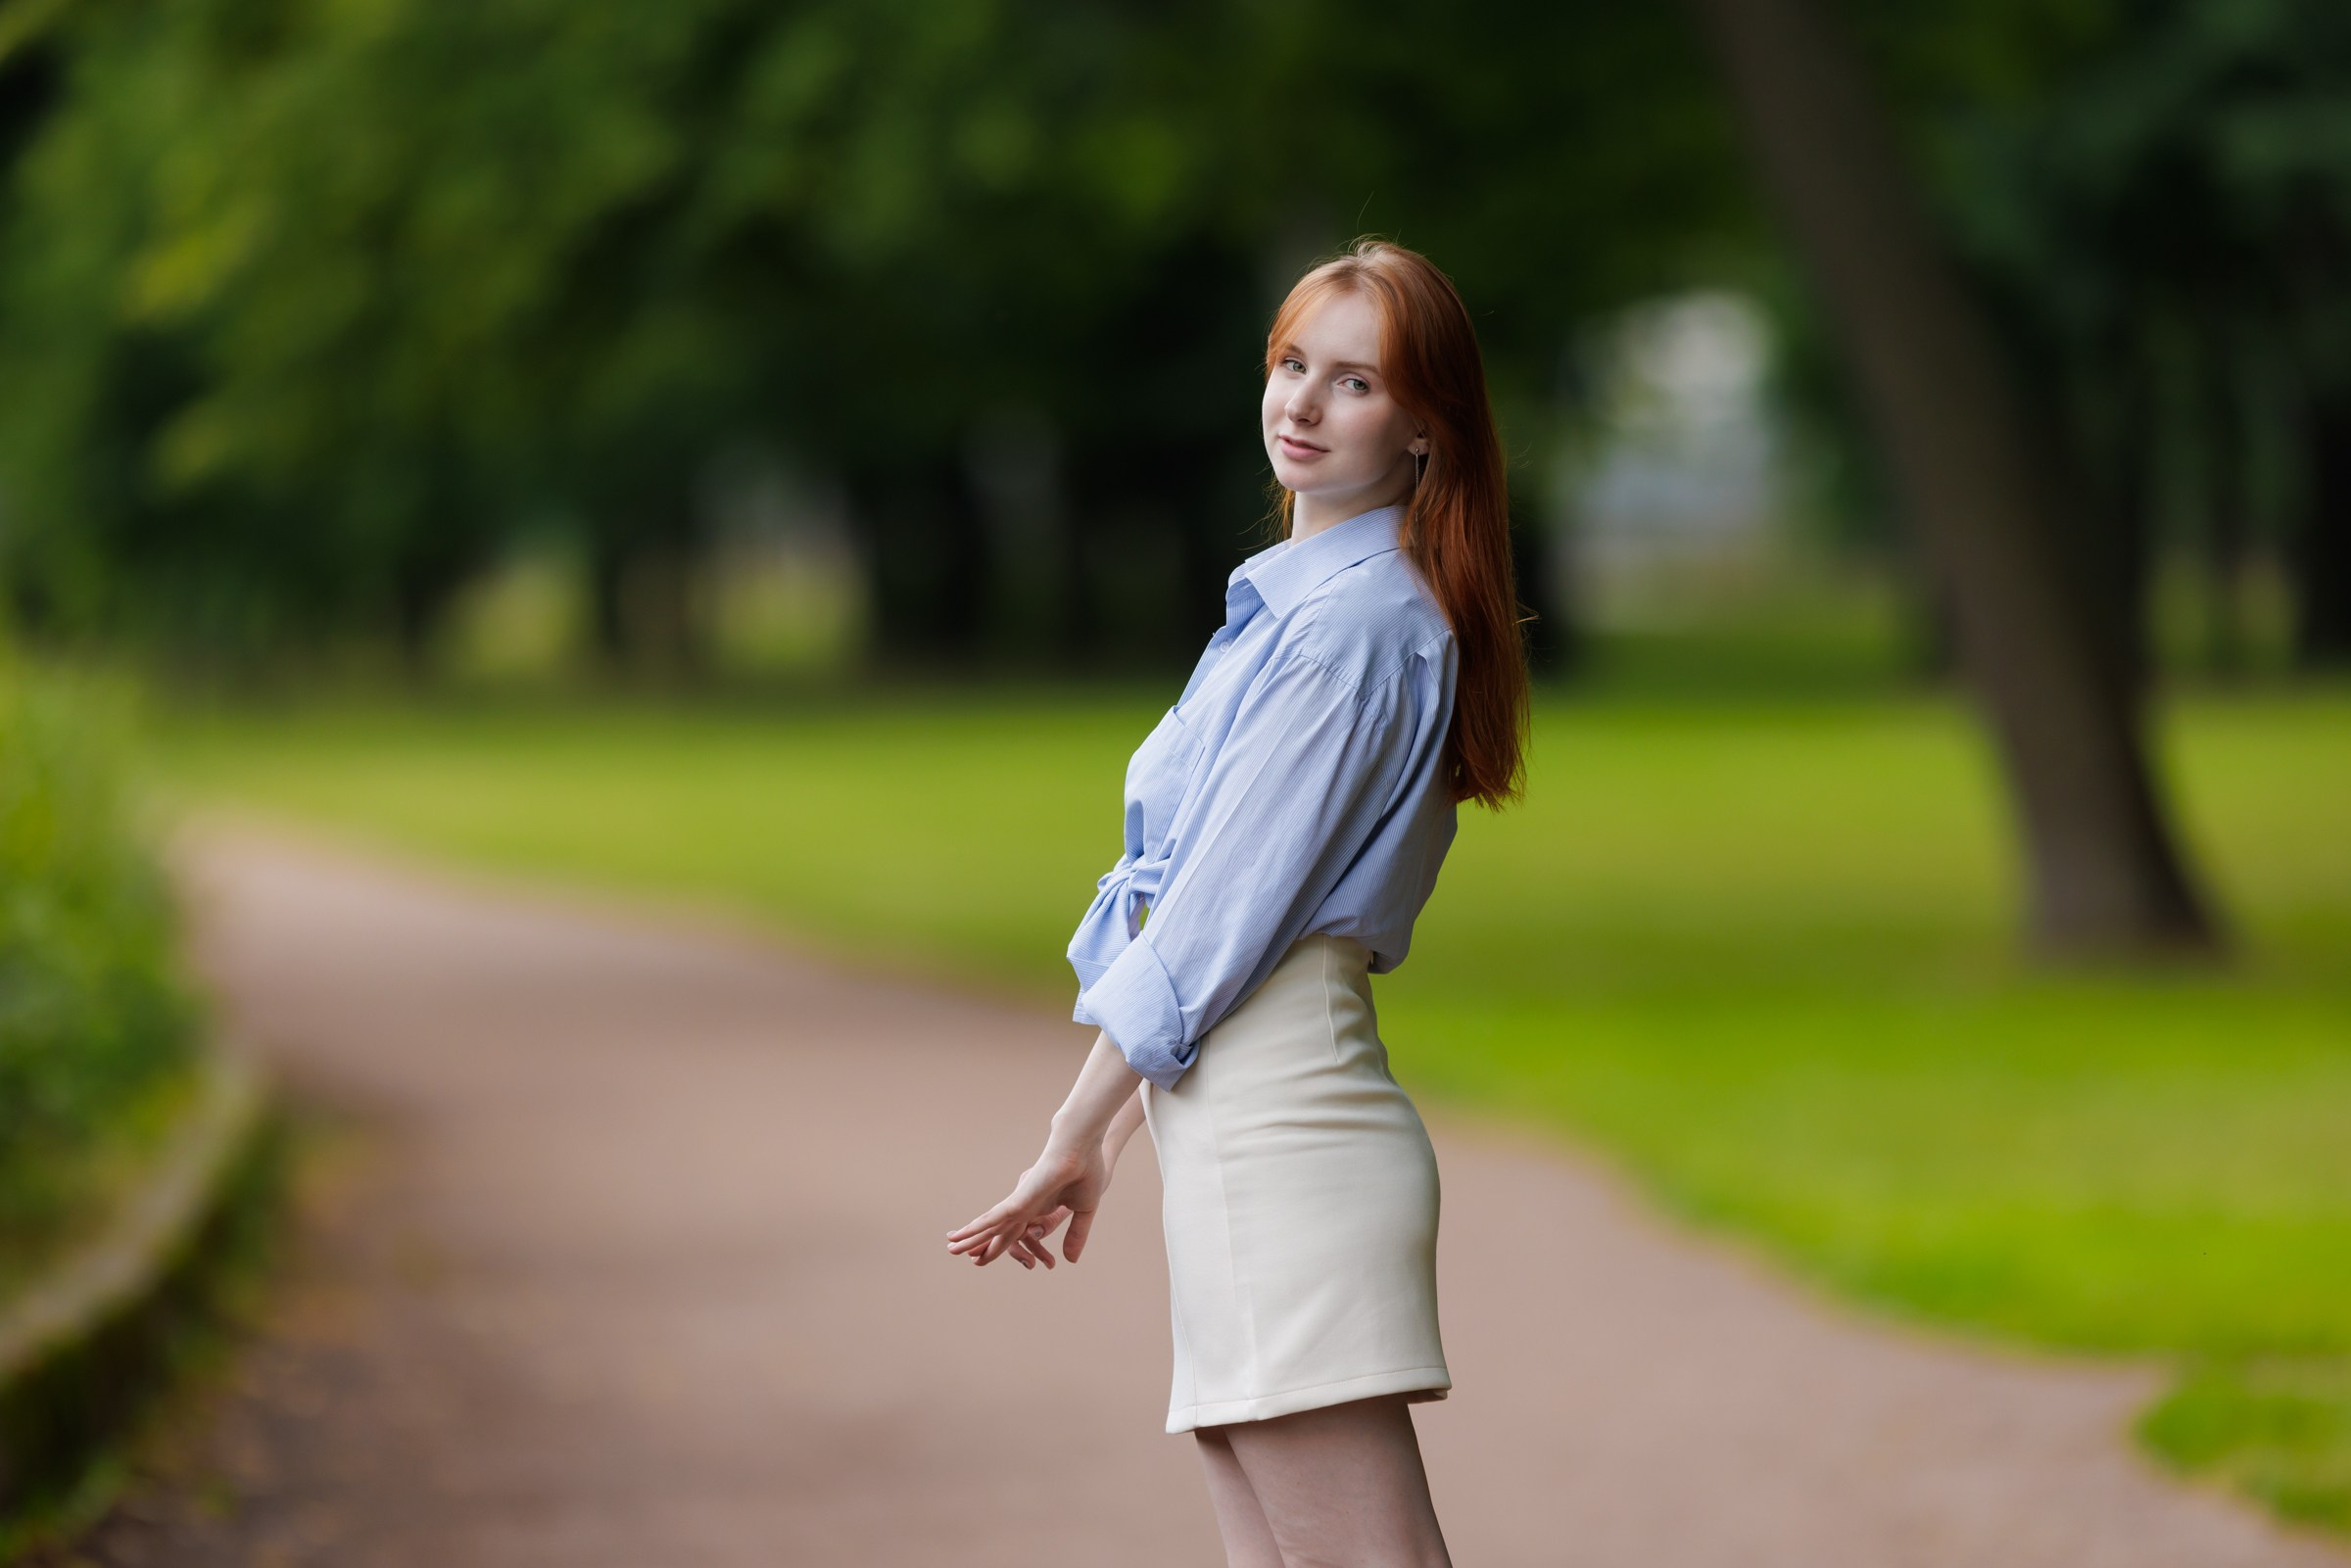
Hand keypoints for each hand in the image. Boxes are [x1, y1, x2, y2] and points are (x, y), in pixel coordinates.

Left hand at [946, 1135, 1110, 1269]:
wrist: (1086, 1149)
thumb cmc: (1087, 1172)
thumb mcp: (1084, 1211)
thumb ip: (1076, 1235)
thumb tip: (1071, 1261)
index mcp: (1038, 1208)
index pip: (1014, 1231)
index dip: (999, 1244)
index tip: (984, 1255)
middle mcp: (1025, 1205)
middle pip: (997, 1231)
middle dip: (979, 1243)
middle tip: (957, 1252)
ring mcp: (1020, 1202)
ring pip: (990, 1225)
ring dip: (970, 1237)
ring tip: (950, 1247)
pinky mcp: (1019, 1199)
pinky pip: (995, 1217)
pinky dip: (979, 1227)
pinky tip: (964, 1235)